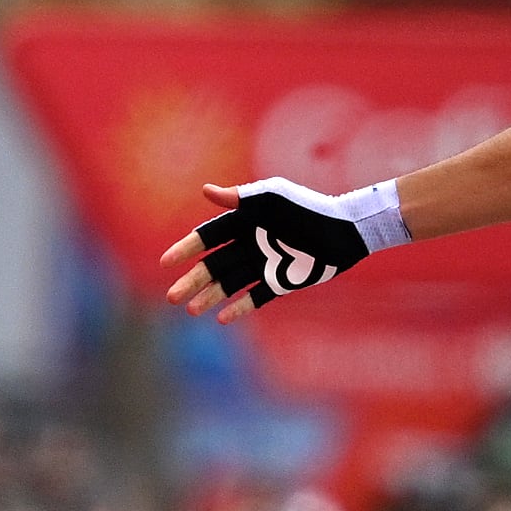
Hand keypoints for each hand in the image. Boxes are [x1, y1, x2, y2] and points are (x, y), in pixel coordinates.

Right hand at [171, 178, 391, 316]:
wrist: (344, 230)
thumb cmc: (308, 207)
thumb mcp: (274, 197)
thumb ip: (241, 197)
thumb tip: (206, 191)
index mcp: (244, 221)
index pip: (207, 237)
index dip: (186, 249)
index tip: (166, 262)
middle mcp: (250, 243)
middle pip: (213, 265)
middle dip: (192, 281)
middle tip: (171, 298)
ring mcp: (265, 263)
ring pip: (230, 284)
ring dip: (210, 297)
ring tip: (191, 311)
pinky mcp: (281, 280)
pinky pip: (255, 296)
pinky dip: (240, 307)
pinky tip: (222, 318)